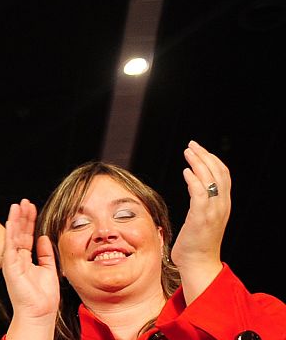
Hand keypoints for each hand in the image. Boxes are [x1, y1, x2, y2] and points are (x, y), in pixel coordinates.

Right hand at [1, 200, 58, 337]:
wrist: (39, 313)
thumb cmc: (43, 298)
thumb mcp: (49, 270)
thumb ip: (46, 254)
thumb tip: (44, 237)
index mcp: (25, 260)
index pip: (27, 236)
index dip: (30, 222)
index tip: (32, 209)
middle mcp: (17, 259)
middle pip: (20, 233)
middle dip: (23, 217)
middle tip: (25, 202)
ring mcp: (12, 262)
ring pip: (13, 235)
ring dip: (16, 219)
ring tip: (19, 205)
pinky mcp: (10, 265)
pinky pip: (10, 245)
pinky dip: (11, 231)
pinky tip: (13, 219)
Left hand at [170, 140, 229, 270]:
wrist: (198, 263)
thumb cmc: (195, 243)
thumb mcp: (202, 217)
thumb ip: (202, 202)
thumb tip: (195, 185)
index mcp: (223, 205)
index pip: (223, 176)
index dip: (212, 160)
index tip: (199, 149)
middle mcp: (221, 206)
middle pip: (218, 174)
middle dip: (205, 156)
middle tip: (191, 145)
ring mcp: (213, 212)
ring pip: (210, 181)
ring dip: (199, 163)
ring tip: (188, 152)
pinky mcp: (201, 219)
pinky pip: (200, 195)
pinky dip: (194, 181)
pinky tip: (185, 172)